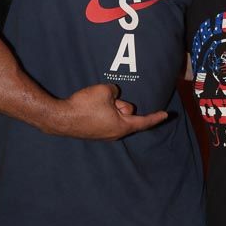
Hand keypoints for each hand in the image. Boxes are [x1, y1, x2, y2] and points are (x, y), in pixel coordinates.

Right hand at [49, 83, 167, 139]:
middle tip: (108, 99)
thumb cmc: (84, 106)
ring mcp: (103, 134)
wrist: (61, 118)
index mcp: (122, 126)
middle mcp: (114, 133)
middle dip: (120, 104)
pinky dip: (102, 111)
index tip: (165, 115)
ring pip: (115, 115)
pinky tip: (91, 106)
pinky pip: (104, 118)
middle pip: (127, 114)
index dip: (155, 117)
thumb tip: (113, 95)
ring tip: (95, 102)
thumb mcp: (104, 91)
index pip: (143, 121)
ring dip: (109, 107)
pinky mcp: (93, 132)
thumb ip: (115, 91)